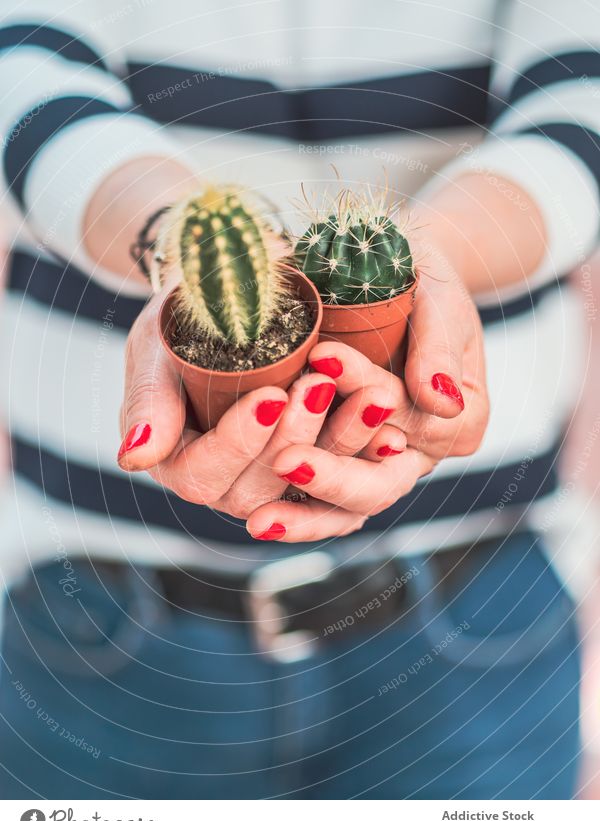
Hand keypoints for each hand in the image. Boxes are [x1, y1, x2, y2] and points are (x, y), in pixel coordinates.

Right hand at [118, 286, 353, 533]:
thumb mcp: (156, 352)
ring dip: (344, 443)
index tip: (270, 395)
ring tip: (373, 396)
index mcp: (179, 464)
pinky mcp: (313, 469)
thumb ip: (147, 404)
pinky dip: (368, 453)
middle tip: (321, 383)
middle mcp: (226, 485)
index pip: (203, 474)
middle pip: (260, 488)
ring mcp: (272, 483)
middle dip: (296, 436)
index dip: (238, 440)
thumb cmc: (180, 327)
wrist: (225, 310)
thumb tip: (134, 458)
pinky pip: (343, 477)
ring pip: (310, 486)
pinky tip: (394, 429)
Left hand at [245, 260, 488, 541]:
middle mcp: (421, 452)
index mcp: (462, 419)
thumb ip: (439, 347)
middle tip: (287, 460)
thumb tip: (441, 399)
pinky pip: (322, 507)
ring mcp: (380, 466)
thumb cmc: (417, 283)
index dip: (368, 389)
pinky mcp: (344, 467)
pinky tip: (260, 521)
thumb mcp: (438, 300)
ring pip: (349, 511)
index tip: (323, 356)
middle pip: (382, 484)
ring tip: (261, 520)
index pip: (415, 418)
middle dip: (333, 475)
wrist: (391, 283)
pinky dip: (294, 514)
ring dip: (304, 515)